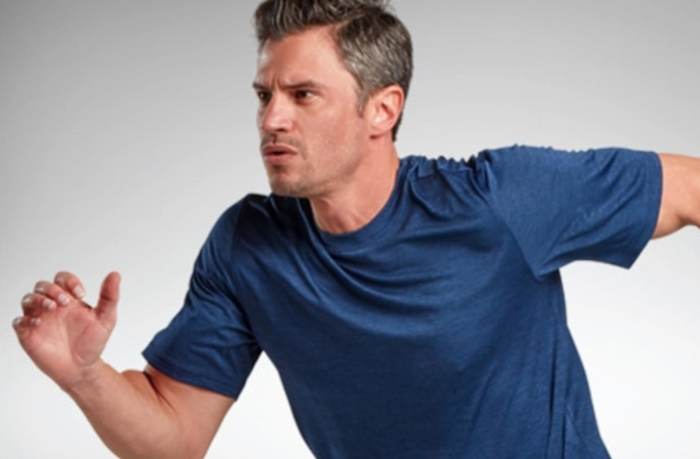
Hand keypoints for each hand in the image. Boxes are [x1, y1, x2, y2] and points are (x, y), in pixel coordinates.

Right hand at [13, 271, 120, 391]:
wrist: (82, 368)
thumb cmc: (92, 342)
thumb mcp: (106, 319)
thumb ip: (109, 296)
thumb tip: (115, 275)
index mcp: (69, 300)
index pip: (62, 279)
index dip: (69, 281)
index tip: (81, 294)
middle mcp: (52, 306)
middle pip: (42, 286)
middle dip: (53, 289)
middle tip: (66, 302)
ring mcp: (39, 319)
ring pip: (28, 299)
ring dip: (39, 300)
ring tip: (52, 308)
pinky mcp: (29, 334)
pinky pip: (19, 322)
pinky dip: (25, 320)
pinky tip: (39, 323)